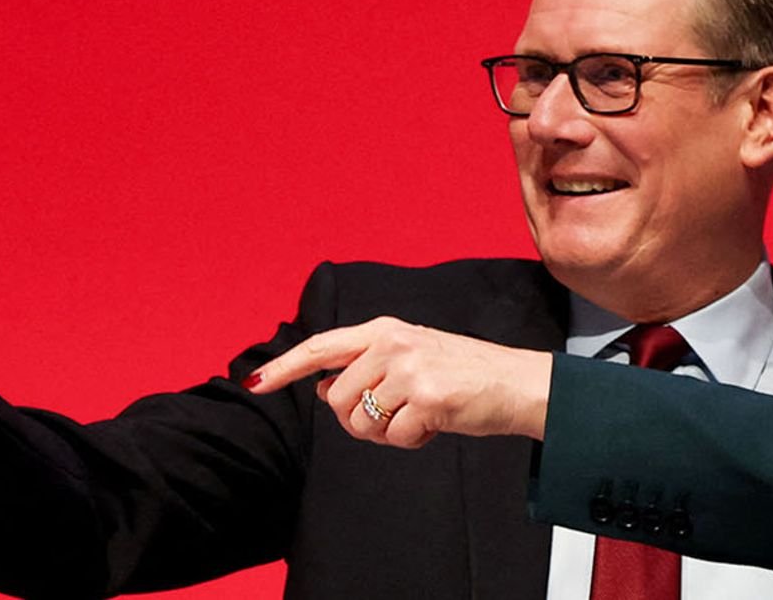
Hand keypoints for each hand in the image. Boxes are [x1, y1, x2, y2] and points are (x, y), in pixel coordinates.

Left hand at [245, 316, 552, 447]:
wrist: (517, 383)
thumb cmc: (464, 374)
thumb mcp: (411, 357)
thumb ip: (366, 367)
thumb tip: (324, 388)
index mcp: (384, 330)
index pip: (321, 347)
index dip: (285, 367)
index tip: (255, 383)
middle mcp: (392, 343)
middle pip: (338, 400)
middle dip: (359, 421)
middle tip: (396, 416)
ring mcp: (408, 368)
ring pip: (361, 422)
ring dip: (385, 433)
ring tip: (418, 417)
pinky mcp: (426, 397)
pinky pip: (393, 438)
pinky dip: (411, 442)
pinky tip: (435, 426)